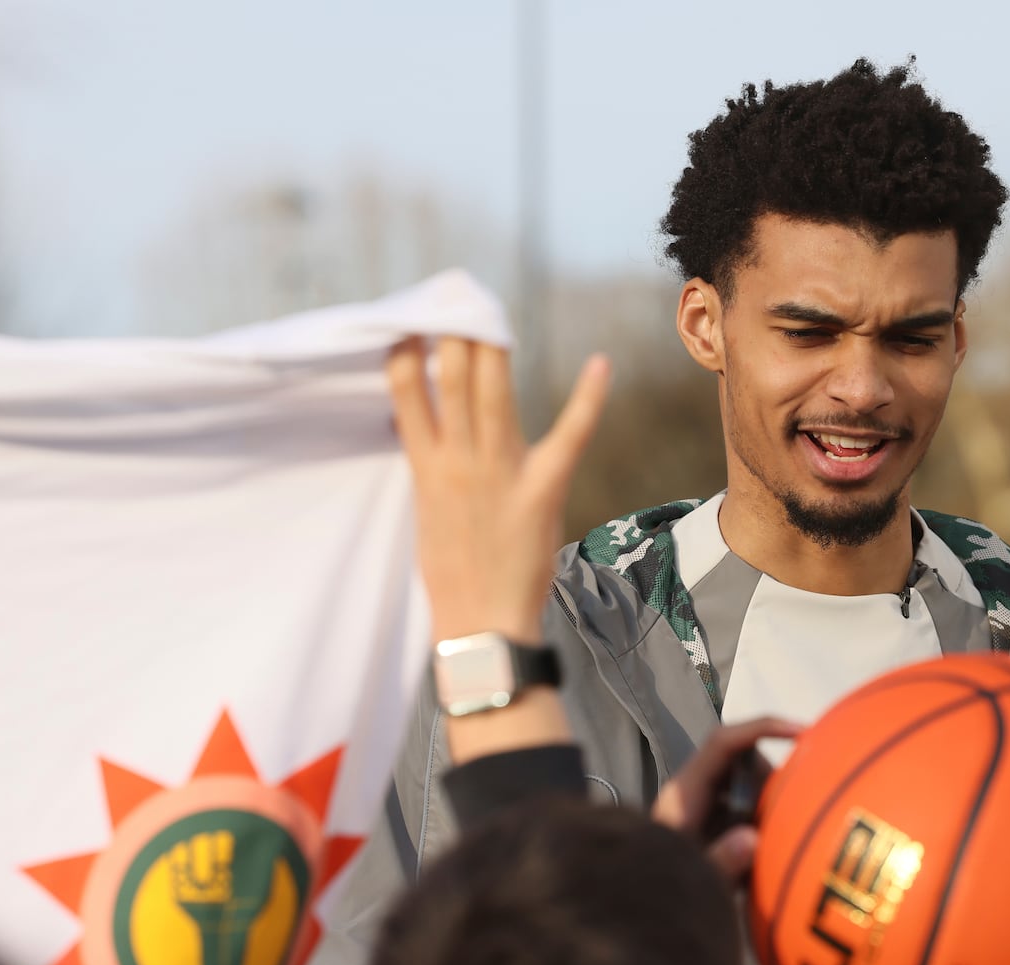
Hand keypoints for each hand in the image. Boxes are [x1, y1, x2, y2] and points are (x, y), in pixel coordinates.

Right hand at [387, 337, 609, 644]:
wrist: (478, 625)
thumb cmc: (452, 575)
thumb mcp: (427, 513)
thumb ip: (429, 466)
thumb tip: (421, 431)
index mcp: (426, 466)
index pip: (408, 390)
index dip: (411, 349)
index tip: (415, 320)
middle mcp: (459, 460)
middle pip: (452, 377)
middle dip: (454, 331)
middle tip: (458, 296)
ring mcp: (499, 472)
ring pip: (491, 391)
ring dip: (491, 347)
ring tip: (489, 312)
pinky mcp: (542, 489)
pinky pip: (568, 434)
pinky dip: (587, 397)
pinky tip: (601, 364)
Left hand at [652, 717, 802, 882]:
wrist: (641, 909)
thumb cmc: (661, 888)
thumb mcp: (692, 880)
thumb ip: (720, 861)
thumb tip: (752, 839)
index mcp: (686, 792)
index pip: (724, 743)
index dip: (762, 728)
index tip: (800, 732)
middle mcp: (695, 790)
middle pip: (743, 762)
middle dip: (770, 783)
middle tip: (785, 818)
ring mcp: (704, 805)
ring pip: (749, 785)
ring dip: (767, 806)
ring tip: (771, 841)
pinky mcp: (713, 822)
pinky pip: (745, 807)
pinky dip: (760, 821)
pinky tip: (761, 853)